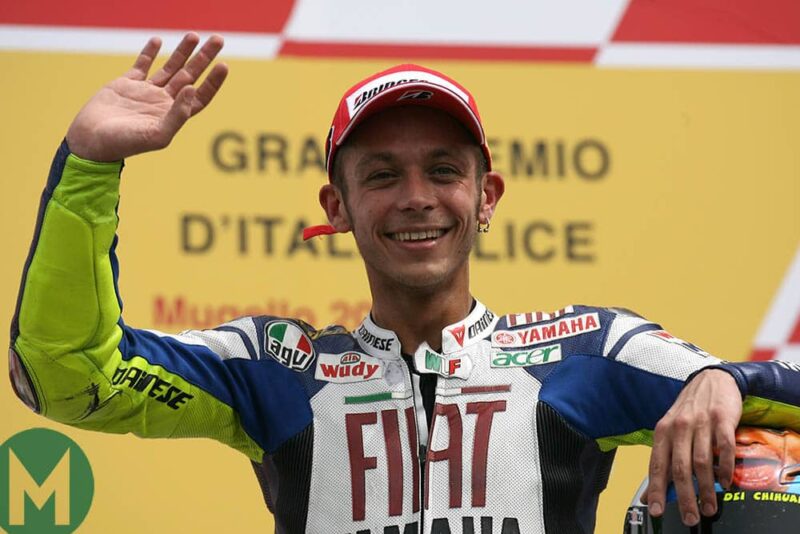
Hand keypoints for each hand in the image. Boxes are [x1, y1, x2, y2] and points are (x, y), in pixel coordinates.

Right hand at [65, 33, 227, 161]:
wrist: (91, 141)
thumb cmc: (124, 143)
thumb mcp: (157, 134)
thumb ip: (178, 115)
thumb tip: (192, 89)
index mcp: (173, 115)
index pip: (200, 96)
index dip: (213, 81)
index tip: (223, 64)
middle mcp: (163, 102)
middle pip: (189, 76)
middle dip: (204, 58)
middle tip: (218, 39)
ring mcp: (145, 92)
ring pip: (169, 68)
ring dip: (182, 52)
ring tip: (193, 35)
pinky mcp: (126, 84)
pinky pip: (141, 65)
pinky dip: (149, 53)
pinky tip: (158, 41)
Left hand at [644, 369, 740, 525]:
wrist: (711, 380)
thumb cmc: (689, 411)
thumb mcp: (669, 431)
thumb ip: (662, 460)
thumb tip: (649, 494)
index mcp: (662, 431)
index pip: (657, 464)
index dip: (656, 489)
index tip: (655, 510)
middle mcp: (679, 426)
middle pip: (680, 467)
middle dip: (684, 496)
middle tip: (690, 518)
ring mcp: (701, 422)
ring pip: (702, 461)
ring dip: (706, 488)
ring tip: (709, 508)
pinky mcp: (722, 419)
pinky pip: (724, 447)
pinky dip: (726, 468)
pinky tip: (726, 483)